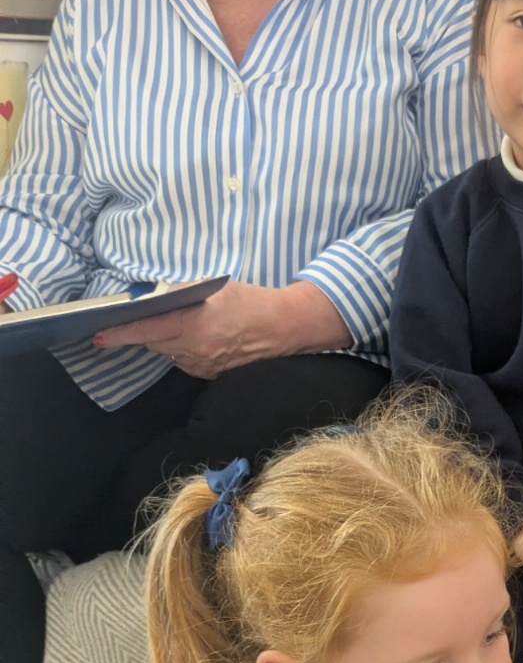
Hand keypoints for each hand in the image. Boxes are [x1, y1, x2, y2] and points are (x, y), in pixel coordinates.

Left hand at [93, 281, 350, 378]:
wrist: (285, 327)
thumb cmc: (250, 301)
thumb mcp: (213, 288)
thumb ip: (180, 294)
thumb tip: (151, 298)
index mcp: (194, 325)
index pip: (147, 330)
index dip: (120, 334)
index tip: (98, 336)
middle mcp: (195, 350)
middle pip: (153, 342)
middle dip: (142, 331)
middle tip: (131, 320)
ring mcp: (203, 365)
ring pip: (167, 352)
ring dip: (165, 338)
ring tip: (182, 323)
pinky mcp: (210, 374)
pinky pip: (183, 360)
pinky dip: (181, 348)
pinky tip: (197, 337)